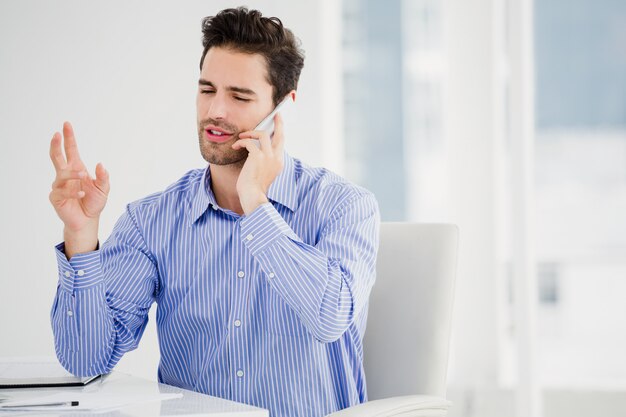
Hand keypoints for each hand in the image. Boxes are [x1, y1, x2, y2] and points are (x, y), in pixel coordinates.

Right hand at [49, 122, 109, 255]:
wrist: (88, 220)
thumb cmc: (94, 202)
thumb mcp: (104, 189)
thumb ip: (103, 177)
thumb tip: (100, 165)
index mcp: (77, 168)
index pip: (71, 150)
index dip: (68, 138)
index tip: (66, 124)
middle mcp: (66, 175)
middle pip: (57, 156)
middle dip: (56, 145)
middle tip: (57, 134)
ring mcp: (59, 186)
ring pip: (61, 174)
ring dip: (73, 174)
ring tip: (84, 176)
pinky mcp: (56, 197)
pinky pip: (62, 191)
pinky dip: (73, 192)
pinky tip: (81, 194)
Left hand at [232, 113, 284, 214]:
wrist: (252, 196)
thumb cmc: (254, 187)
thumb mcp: (264, 172)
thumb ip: (264, 161)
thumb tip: (256, 149)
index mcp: (278, 162)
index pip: (281, 142)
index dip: (280, 131)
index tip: (279, 123)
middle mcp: (276, 158)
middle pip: (279, 134)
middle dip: (278, 123)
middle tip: (276, 114)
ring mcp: (268, 157)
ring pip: (262, 134)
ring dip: (250, 133)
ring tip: (242, 136)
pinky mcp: (258, 157)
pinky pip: (249, 142)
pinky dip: (241, 142)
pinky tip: (235, 146)